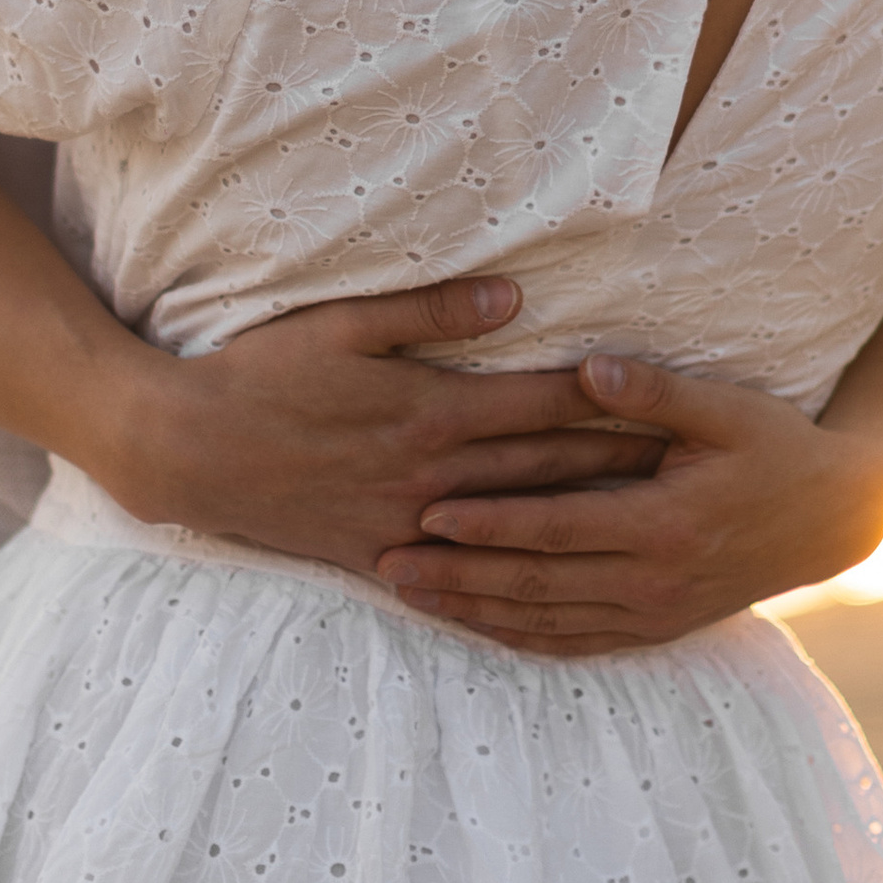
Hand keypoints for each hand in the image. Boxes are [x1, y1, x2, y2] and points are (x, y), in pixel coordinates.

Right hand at [97, 278, 664, 577]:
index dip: (614, 402)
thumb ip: (431, 311)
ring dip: (585, 523)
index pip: (545, 407)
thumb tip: (515, 297)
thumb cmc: (259, 375)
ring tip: (653, 525)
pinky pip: (465, 575)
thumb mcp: (340, 324)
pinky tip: (558, 585)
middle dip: (625, 469)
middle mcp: (431, 475)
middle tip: (698, 471)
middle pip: (549, 472)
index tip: (678, 400)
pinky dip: (516, 578)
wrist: (185, 453)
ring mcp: (409, 524)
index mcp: (431, 411)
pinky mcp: (379, 557)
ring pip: (517, 526)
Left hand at [374, 352, 882, 652]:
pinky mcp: (659, 629)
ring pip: (547, 623)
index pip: (557, 529)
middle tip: (383, 566)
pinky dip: (520, 639)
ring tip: (407, 596)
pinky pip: (577, 644)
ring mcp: (655, 613)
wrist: (834, 517)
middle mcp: (653, 581)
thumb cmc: (775, 445)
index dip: (491, 524)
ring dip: (474, 612)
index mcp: (665, 523)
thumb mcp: (728, 407)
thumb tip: (588, 368)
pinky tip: (474, 627)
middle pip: (535, 586)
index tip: (428, 512)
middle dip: (457, 577)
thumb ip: (656, 391)